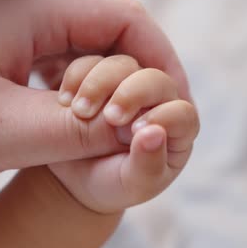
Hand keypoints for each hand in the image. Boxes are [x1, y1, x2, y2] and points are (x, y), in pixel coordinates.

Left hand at [0, 0, 191, 182]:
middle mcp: (20, 9)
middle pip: (105, 34)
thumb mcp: (3, 131)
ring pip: (75, 52)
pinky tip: (62, 127)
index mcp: (32, 8)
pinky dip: (65, 95)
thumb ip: (79, 132)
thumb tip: (134, 129)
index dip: (160, 63)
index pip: (126, 20)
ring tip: (105, 136)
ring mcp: (1, 29)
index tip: (172, 108)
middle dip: (132, 81)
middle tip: (141, 131)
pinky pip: (43, 66)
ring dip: (99, 91)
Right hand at [49, 55, 198, 212]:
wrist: (73, 176)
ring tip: (78, 110)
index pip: (181, 113)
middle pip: (154, 79)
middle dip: (132, 94)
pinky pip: (88, 62)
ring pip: (121, 64)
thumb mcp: (132, 184)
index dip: (162, 117)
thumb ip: (148, 165)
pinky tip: (64, 100)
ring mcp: (125, 84)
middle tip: (109, 116)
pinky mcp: (96, 77)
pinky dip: (76, 76)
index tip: (135, 132)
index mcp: (176, 128)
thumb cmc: (112, 183)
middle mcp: (156, 100)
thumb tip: (154, 134)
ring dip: (99, 83)